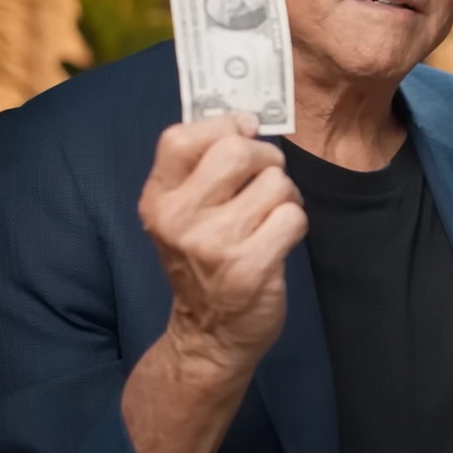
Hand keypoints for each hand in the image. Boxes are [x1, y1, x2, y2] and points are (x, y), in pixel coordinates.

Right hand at [137, 114, 307, 374]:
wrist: (210, 334)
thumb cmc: (205, 259)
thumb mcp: (184, 212)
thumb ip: (201, 165)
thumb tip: (244, 119)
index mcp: (158, 199)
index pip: (179, 137)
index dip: (223, 126)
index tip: (243, 134)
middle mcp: (178, 220)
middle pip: (238, 150)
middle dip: (266, 159)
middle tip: (263, 180)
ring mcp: (213, 246)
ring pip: (276, 183)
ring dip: (284, 196)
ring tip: (267, 218)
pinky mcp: (249, 269)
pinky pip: (293, 216)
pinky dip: (294, 224)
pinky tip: (276, 241)